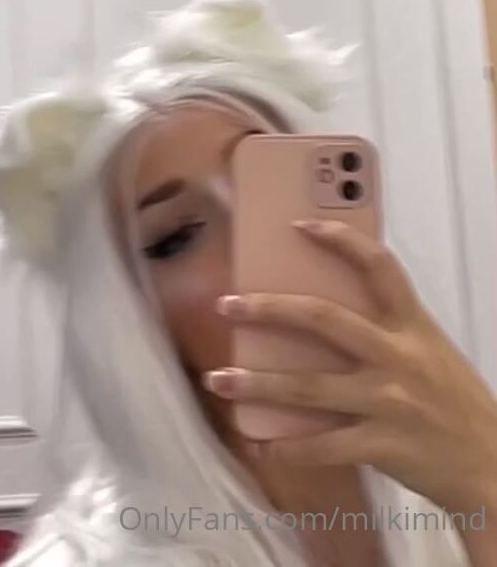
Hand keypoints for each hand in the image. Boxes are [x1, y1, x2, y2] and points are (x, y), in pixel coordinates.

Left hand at [203, 219, 496, 516]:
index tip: (300, 224)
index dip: (341, 240)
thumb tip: (321, 311)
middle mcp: (398, 356)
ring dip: (258, 384)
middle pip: (325, 320)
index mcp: (412, 326)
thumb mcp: (428, 349)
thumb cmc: (453, 399)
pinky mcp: (382, 445)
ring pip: (309, 387)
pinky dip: (288, 446)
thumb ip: (386, 328)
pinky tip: (260, 444)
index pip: (379, 267)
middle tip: (227, 305)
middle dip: (270, 310)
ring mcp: (388, 401)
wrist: (491, 463)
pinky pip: (324, 445)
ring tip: (218, 379)